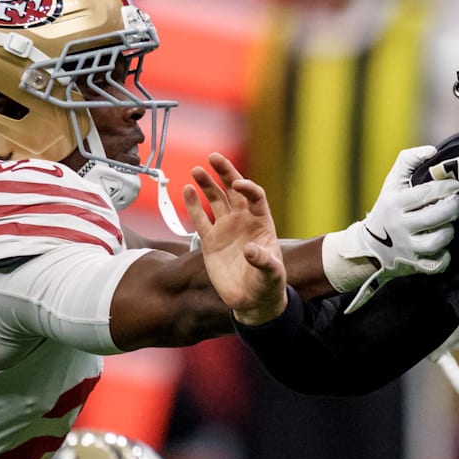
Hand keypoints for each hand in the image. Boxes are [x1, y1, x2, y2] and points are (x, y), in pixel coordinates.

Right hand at [183, 153, 285, 325]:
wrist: (252, 301)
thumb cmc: (268, 284)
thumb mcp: (271, 274)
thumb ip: (263, 261)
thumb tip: (251, 250)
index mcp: (261, 223)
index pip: (255, 197)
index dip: (248, 188)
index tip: (238, 184)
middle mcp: (243, 221)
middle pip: (233, 190)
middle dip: (225, 173)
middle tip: (214, 157)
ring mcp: (226, 229)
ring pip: (215, 200)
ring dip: (207, 184)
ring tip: (197, 170)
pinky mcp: (210, 241)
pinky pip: (200, 219)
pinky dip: (193, 205)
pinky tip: (187, 190)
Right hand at [323, 145, 458, 312]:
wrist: (369, 246)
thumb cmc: (387, 207)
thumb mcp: (392, 182)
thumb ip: (409, 160)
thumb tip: (432, 150)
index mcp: (394, 203)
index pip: (425, 194)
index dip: (446, 188)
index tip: (455, 186)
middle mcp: (399, 227)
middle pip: (435, 217)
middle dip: (453, 207)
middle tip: (456, 202)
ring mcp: (407, 249)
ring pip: (438, 241)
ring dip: (449, 230)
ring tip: (449, 223)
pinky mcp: (414, 266)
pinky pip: (437, 264)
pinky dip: (445, 256)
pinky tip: (443, 246)